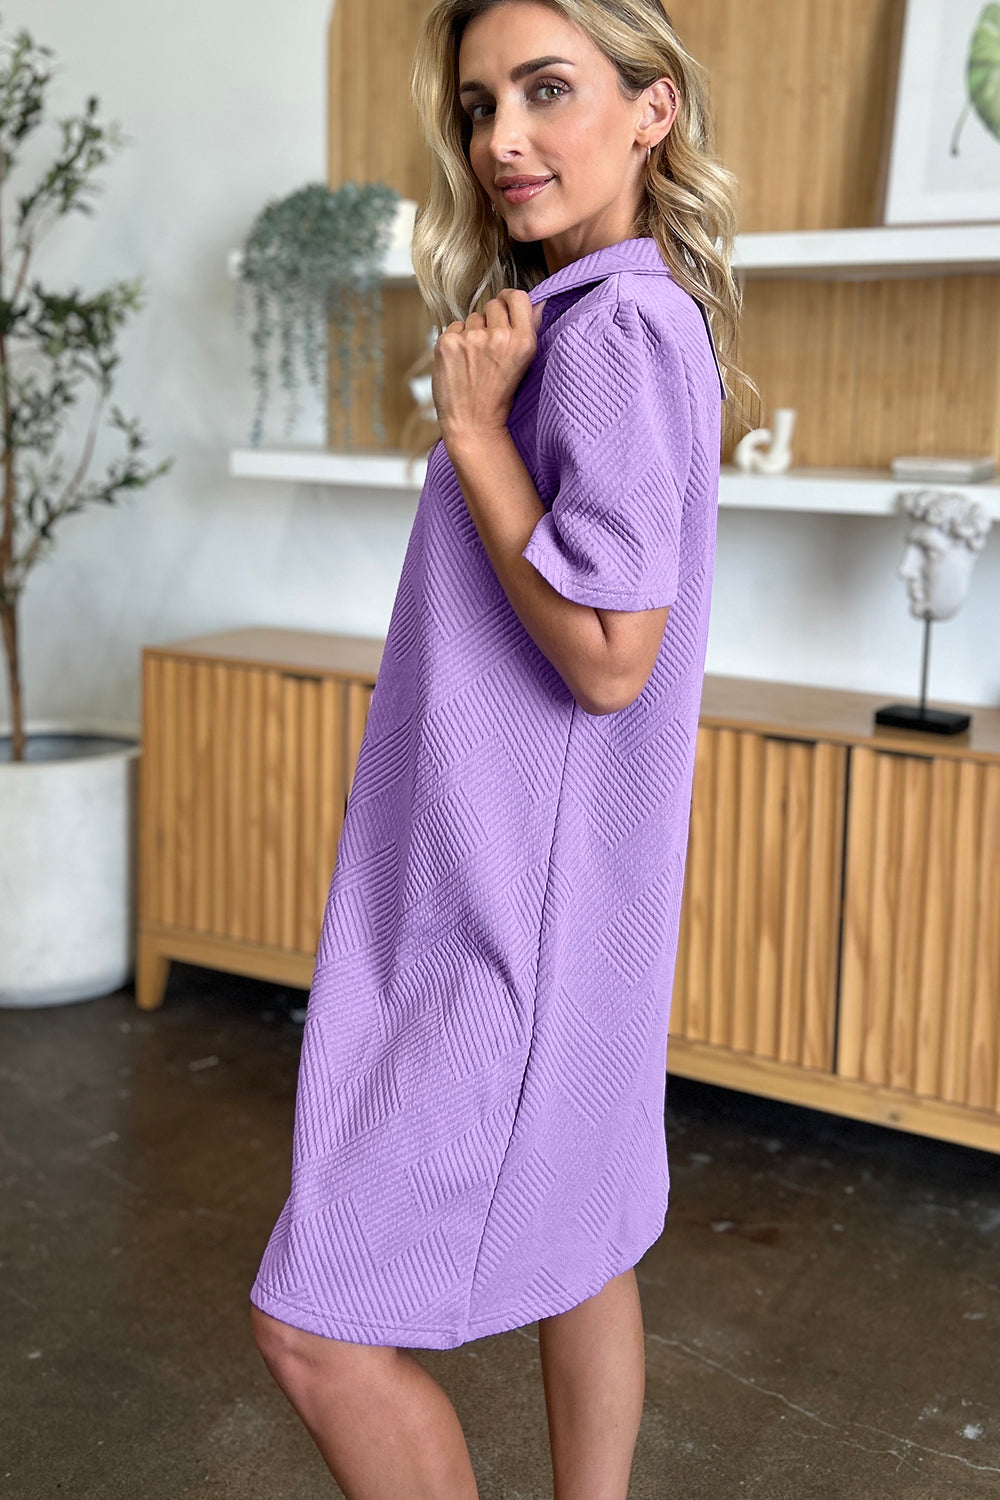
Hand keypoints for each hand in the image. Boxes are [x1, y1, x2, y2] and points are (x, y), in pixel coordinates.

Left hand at [432, 289, 545, 445]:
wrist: (473, 425)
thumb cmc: (499, 397)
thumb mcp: (524, 364)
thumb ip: (529, 329)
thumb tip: (539, 302)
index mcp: (523, 341)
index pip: (518, 297)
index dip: (509, 300)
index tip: (505, 308)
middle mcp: (499, 337)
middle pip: (493, 305)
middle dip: (490, 321)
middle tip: (488, 348)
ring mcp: (472, 339)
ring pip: (472, 317)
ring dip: (472, 332)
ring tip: (474, 360)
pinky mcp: (448, 343)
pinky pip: (453, 327)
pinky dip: (455, 341)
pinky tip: (460, 362)